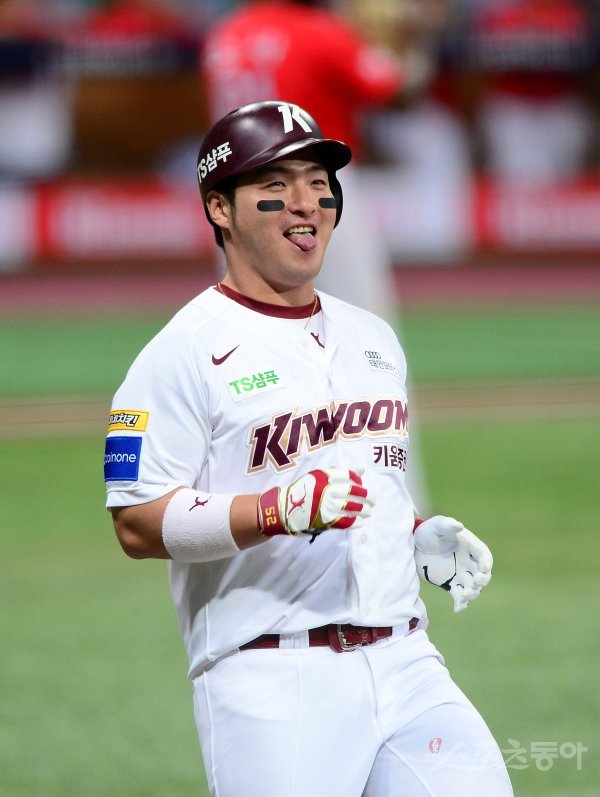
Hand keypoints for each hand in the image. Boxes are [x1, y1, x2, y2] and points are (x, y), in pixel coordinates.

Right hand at [258, 468, 372, 538]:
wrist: (284, 508)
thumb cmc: (303, 491)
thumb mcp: (318, 476)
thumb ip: (340, 473)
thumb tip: (362, 469)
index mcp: (325, 476)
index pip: (350, 476)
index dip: (358, 481)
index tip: (361, 485)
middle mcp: (327, 489)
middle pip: (355, 492)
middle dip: (368, 497)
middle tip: (373, 500)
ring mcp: (327, 505)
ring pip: (354, 507)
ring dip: (364, 510)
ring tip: (368, 512)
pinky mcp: (326, 520)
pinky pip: (346, 521)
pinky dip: (356, 522)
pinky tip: (360, 522)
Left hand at [413, 516, 492, 611]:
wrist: (415, 545)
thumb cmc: (429, 531)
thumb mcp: (437, 525)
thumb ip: (448, 525)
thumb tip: (459, 526)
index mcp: (469, 546)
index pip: (484, 555)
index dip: (486, 562)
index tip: (483, 568)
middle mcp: (468, 561)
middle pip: (483, 574)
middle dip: (482, 580)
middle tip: (475, 583)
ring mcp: (460, 574)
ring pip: (473, 587)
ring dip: (472, 593)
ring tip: (465, 596)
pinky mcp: (450, 584)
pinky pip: (459, 596)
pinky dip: (461, 603)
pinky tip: (457, 608)